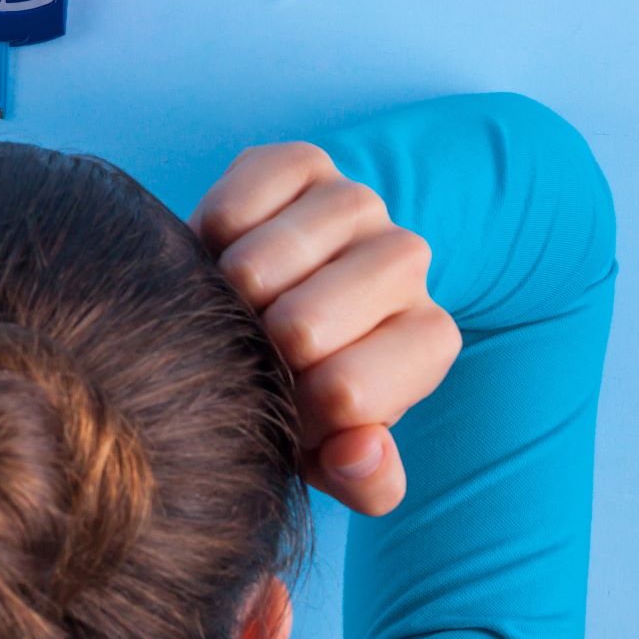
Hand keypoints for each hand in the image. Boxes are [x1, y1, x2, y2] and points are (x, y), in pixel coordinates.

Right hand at [189, 143, 459, 515]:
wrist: (278, 291)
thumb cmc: (306, 380)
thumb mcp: (334, 448)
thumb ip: (364, 478)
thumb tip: (360, 453)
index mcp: (429, 340)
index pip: (348, 394)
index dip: (297, 416)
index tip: (291, 407)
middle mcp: (408, 260)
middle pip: (303, 326)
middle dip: (258, 352)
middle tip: (255, 352)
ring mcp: (358, 202)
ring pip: (259, 266)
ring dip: (227, 297)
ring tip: (236, 307)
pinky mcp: (302, 160)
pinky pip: (231, 208)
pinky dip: (209, 240)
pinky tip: (222, 255)